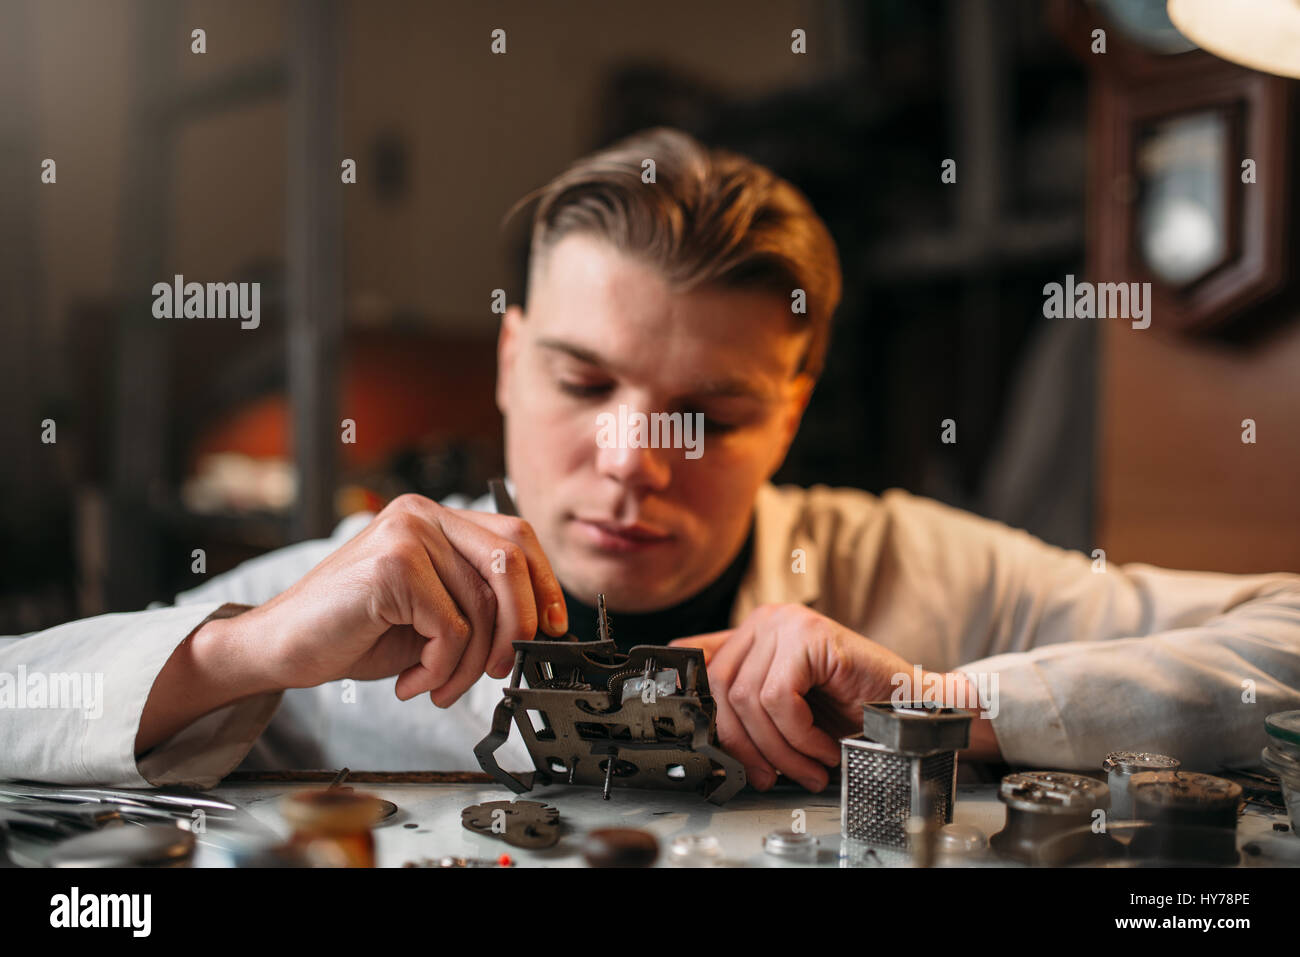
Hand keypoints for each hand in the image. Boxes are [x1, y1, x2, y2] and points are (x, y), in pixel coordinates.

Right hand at [236, 493, 567, 706]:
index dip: (544, 584)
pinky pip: (451, 629)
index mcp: (435, 517)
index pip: (516, 537)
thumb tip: (539, 626)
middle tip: (504, 669)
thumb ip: (476, 602)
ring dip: (470, 665)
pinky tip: (412, 680)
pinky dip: (440, 669)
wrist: (280, 646)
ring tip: (440, 685)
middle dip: (519, 626)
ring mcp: (407, 534)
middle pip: (511, 562)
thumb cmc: (354, 631)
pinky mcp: (393, 566)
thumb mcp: (430, 611)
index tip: (553, 628)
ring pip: (482, 607)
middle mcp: (423, 514)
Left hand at [671, 604, 964, 792]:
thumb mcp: (788, 708)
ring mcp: (788, 623)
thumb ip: (748, 701)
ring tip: (809, 765)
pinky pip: (780, 698)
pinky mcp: (810, 636)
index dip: (705, 712)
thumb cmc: (854, 709)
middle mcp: (767, 620)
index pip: (705, 668)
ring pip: (750, 699)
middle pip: (723, 689)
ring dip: (781, 748)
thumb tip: (702, 721)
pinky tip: (824, 748)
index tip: (716, 751)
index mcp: (755, 633)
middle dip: (746, 745)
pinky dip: (800, 735)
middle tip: (770, 776)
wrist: (911, 707)